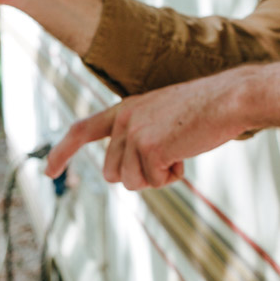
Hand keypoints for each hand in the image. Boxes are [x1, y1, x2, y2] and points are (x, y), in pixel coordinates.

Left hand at [45, 62, 279, 189]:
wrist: (231, 98)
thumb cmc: (209, 108)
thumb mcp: (167, 115)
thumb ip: (143, 134)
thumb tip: (129, 170)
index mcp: (129, 107)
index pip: (84, 129)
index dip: (63, 150)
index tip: (49, 170)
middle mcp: (125, 118)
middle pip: (114, 172)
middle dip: (141, 174)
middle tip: (171, 155)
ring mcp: (135, 132)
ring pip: (131, 181)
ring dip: (157, 176)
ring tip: (181, 149)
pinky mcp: (148, 147)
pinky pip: (154, 181)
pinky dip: (172, 175)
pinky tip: (187, 152)